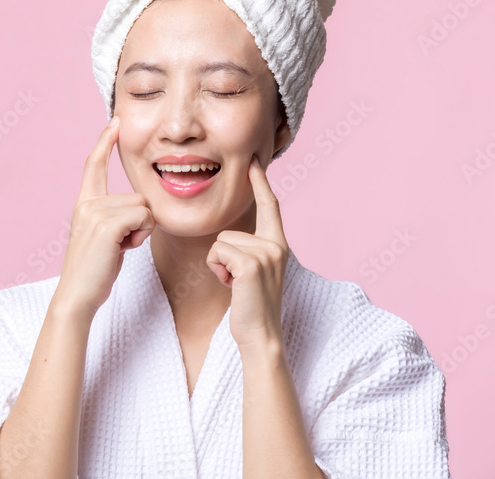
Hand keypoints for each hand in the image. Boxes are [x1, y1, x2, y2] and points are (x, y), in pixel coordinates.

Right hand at [53, 116, 155, 319]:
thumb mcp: (104, 237)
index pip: (93, 165)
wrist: (77, 295)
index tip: (116, 121)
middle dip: (141, 221)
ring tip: (120, 248)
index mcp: (84, 204)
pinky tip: (122, 250)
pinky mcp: (106, 224)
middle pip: (137, 196)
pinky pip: (143, 217)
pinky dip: (141, 235)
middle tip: (121, 244)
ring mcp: (94, 212)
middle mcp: (87, 203)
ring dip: (142, 230)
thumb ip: (116, 217)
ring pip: (144, 207)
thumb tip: (142, 210)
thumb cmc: (94, 271)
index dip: (105, 142)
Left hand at [206, 153, 290, 352]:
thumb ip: (249, 250)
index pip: (270, 205)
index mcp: (277, 244)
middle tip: (238, 281)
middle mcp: (275, 245)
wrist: (259, 334)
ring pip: (219, 243)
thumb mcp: (253, 270)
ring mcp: (265, 254)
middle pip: (227, 232)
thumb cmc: (250, 305)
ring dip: (219, 265)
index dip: (260, 182)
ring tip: (236, 285)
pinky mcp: (251, 264)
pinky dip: (217, 270)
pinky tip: (232, 287)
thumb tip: (228, 239)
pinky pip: (217, 253)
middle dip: (222, 257)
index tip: (255, 160)